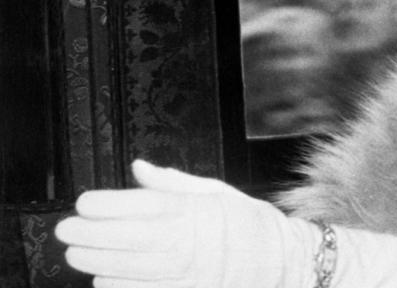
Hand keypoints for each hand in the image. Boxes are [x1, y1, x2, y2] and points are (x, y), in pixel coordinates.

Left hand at [55, 160, 317, 287]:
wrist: (281, 261)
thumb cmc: (247, 224)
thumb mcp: (216, 192)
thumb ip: (173, 183)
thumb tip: (138, 168)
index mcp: (197, 210)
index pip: (143, 205)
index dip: (108, 204)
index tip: (84, 202)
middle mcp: (190, 242)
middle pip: (129, 238)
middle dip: (91, 234)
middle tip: (66, 230)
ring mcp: (189, 274)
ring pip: (130, 271)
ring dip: (97, 263)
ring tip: (76, 255)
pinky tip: (102, 281)